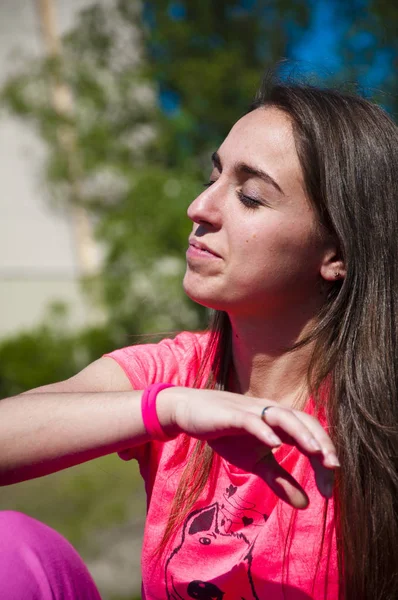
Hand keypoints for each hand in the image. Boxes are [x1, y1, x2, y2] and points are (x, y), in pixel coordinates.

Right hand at [159, 387, 338, 508]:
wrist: (191, 414)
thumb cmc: (226, 434)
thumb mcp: (255, 462)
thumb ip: (280, 480)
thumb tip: (306, 504)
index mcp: (281, 424)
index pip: (310, 435)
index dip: (323, 457)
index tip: (329, 489)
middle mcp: (271, 412)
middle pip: (304, 420)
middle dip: (321, 441)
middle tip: (333, 467)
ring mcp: (253, 410)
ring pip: (283, 416)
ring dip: (301, 432)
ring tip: (315, 452)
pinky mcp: (232, 414)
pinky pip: (252, 420)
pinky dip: (264, 430)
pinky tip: (274, 444)